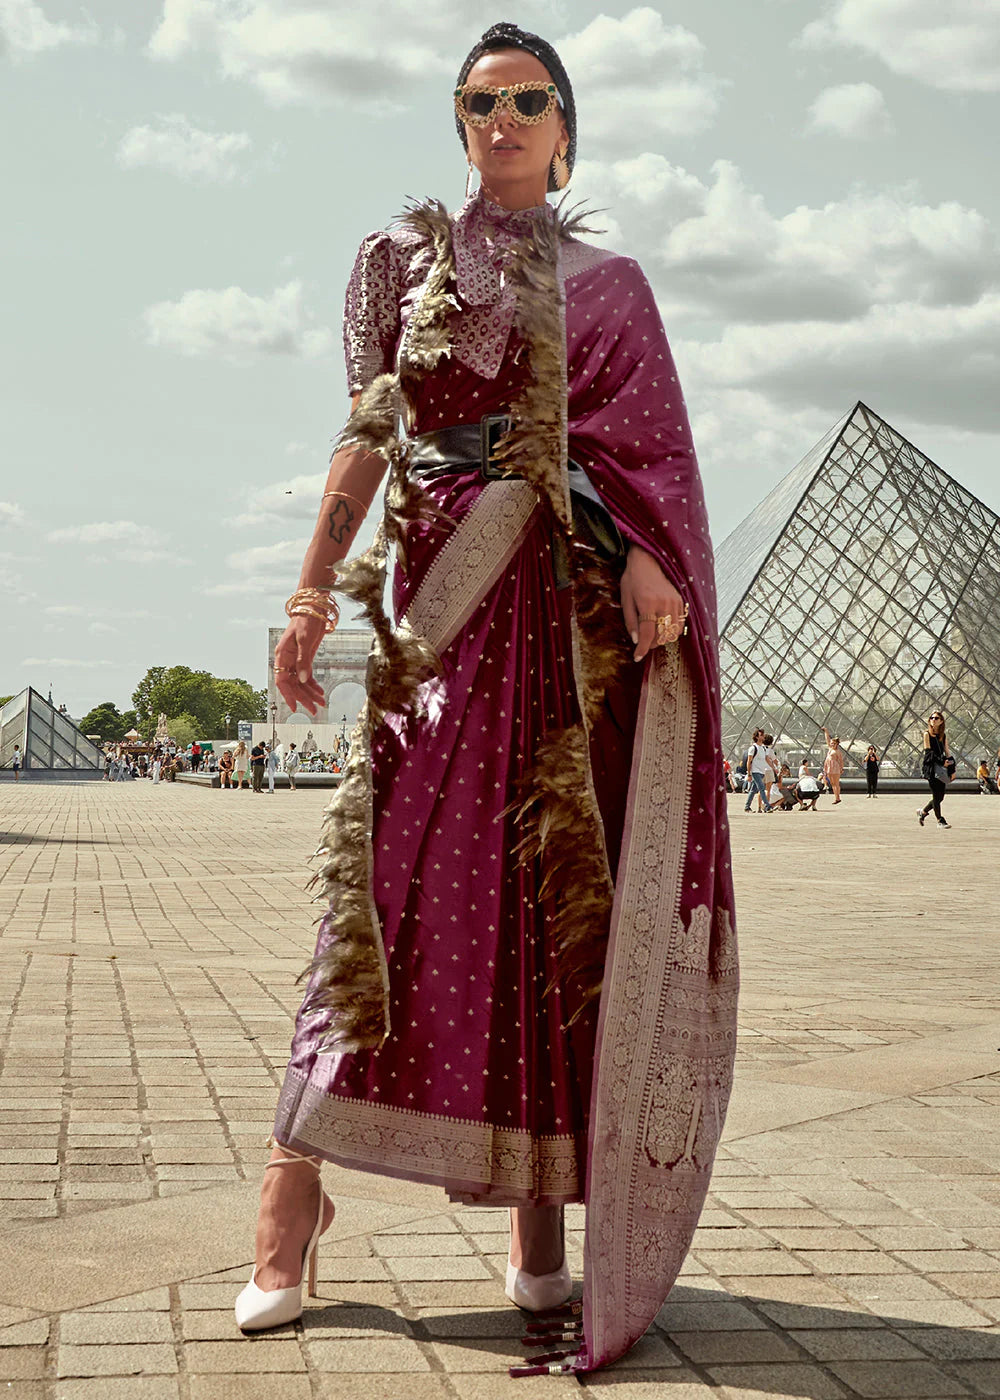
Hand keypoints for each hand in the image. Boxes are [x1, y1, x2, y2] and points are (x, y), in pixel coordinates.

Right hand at [274, 617, 327, 715]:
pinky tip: (321, 693)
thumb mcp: (305, 640)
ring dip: (310, 693)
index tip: (295, 707)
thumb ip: (304, 660)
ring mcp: (296, 660)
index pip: (282, 680)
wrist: (314, 608)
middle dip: (303, 698)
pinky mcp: (305, 659)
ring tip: (321, 703)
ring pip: (301, 682)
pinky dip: (314, 685)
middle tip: (314, 710)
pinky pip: (307, 676)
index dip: (287, 695)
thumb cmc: (306, 620)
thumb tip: (303, 679)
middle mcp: (288, 660)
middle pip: (293, 684)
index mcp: (283, 655)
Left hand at [620, 544, 684, 661]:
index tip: (637, 657)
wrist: (648, 561)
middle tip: (643, 644)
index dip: (642, 649)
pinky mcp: (680, 601)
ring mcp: (674, 602)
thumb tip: (636, 640)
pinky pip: (679, 624)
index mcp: (647, 603)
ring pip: (672, 632)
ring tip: (652, 636)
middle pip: (662, 636)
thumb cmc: (632, 580)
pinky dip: (671, 630)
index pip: (647, 634)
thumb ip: (630, 621)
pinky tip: (662, 628)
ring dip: (662, 639)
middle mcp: (663, 604)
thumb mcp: (625, 600)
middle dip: (651, 645)